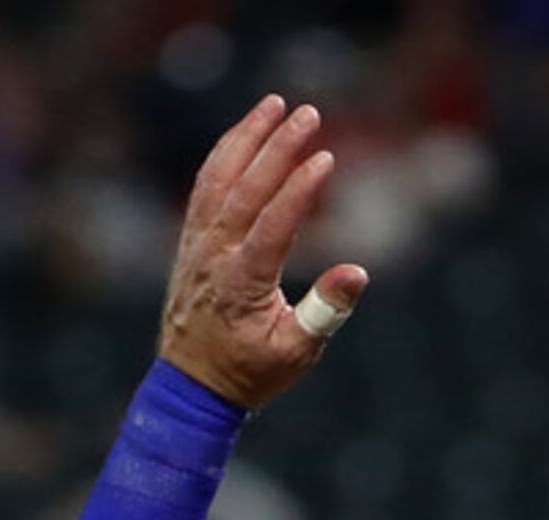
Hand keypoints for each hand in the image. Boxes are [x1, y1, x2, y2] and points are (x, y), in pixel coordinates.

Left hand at [160, 95, 366, 408]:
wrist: (191, 385)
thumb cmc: (250, 373)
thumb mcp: (295, 354)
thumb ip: (325, 313)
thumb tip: (357, 272)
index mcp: (243, 283)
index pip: (273, 224)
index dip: (300, 189)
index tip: (326, 157)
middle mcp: (215, 255)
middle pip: (246, 189)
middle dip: (278, 147)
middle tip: (308, 113)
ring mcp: (198, 244)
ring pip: (219, 178)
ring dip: (246, 137)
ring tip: (273, 105)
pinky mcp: (191, 240)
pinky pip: (206, 187)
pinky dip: (224, 155)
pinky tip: (243, 135)